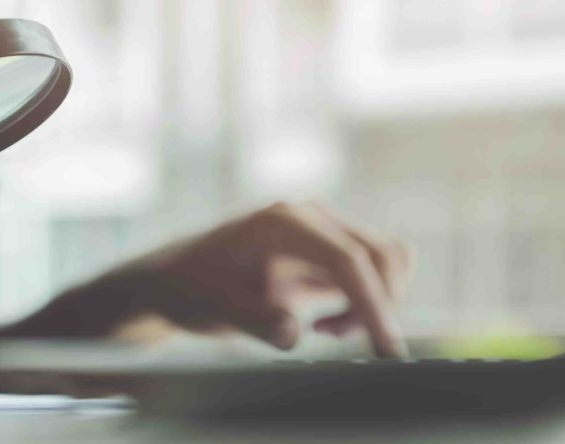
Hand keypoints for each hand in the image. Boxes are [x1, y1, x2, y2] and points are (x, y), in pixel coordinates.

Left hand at [136, 202, 411, 356]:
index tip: (387, 347)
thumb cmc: (192, 289)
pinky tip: (324, 324)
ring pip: (384, 261)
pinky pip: (371, 271)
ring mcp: (322, 228)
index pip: (347, 258)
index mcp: (281, 223)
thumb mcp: (215, 308)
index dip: (373, 303)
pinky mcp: (328, 247)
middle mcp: (309, 217)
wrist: (178, 278)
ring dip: (372, 303)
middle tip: (353, 347)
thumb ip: (256, 320)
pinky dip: (365, 301)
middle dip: (381, 305)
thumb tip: (293, 329)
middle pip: (380, 254)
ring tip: (326, 332)